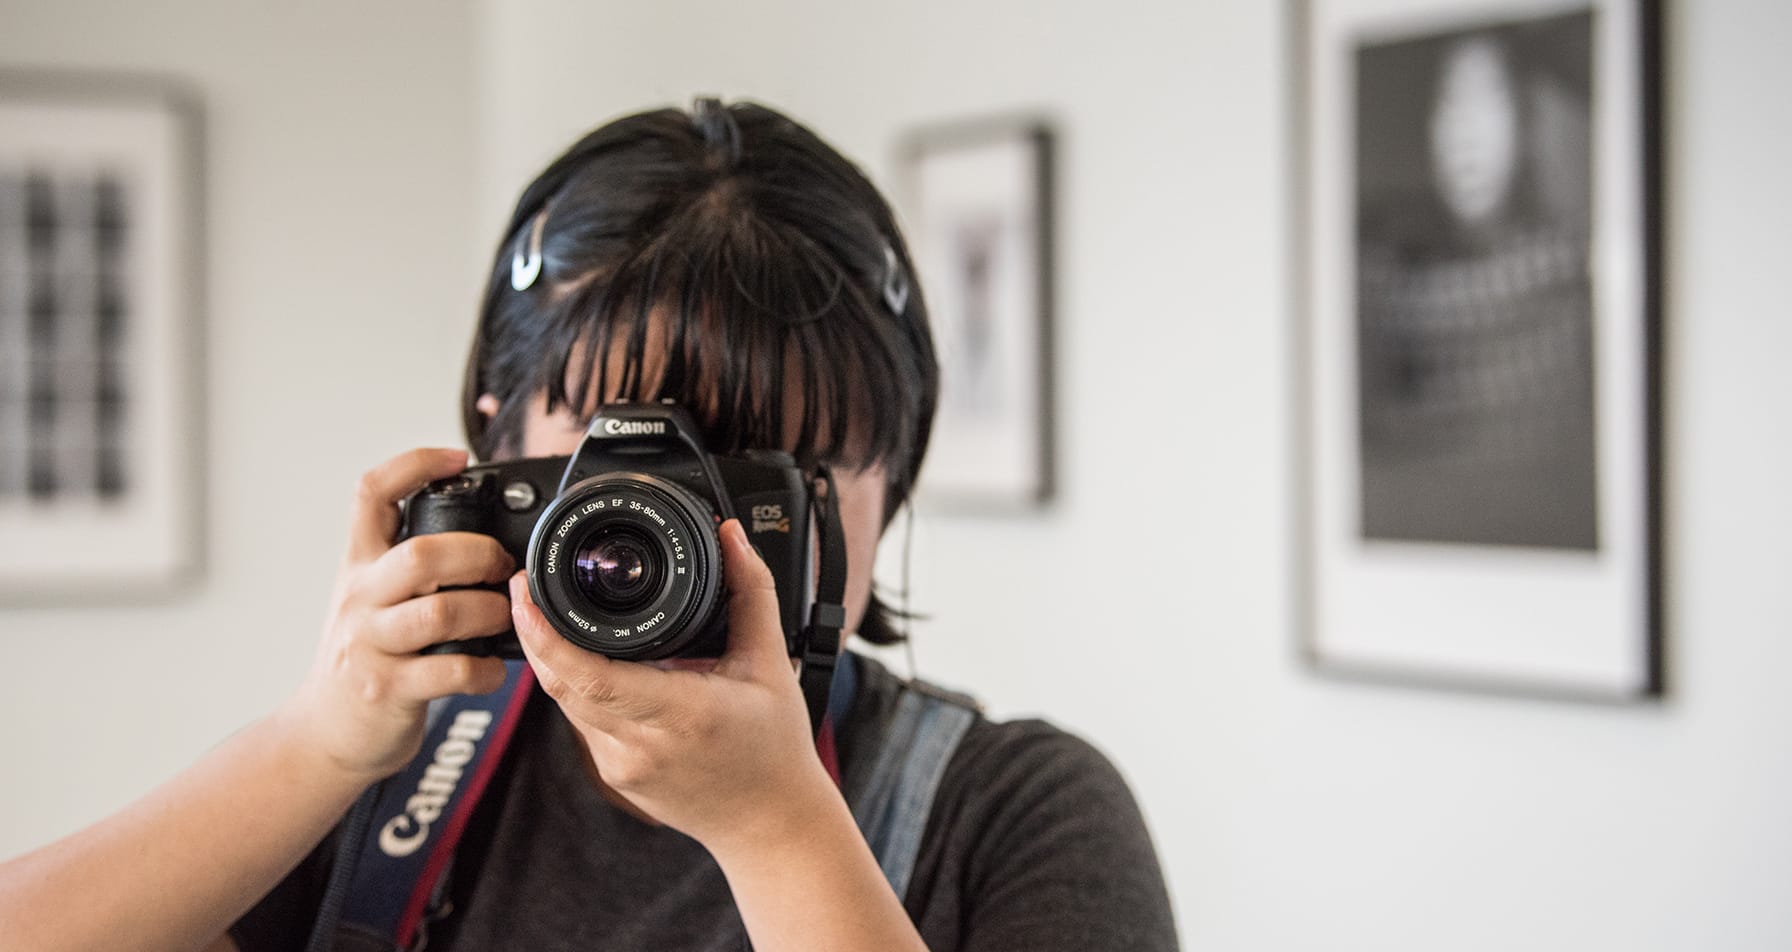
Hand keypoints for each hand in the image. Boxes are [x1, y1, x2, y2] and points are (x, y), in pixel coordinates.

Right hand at [279, 448, 514, 782]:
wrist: (324, 734)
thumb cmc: (364, 660)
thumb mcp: (369, 599)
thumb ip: (406, 564)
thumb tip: (475, 530)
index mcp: (359, 567)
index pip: (370, 495)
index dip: (413, 464)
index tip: (458, 458)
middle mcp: (360, 599)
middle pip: (421, 555)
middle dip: (477, 554)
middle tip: (499, 565)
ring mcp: (371, 646)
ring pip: (442, 613)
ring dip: (489, 613)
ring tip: (501, 618)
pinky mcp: (388, 690)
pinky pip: (452, 671)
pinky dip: (485, 670)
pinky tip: (490, 670)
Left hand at [512, 519, 836, 856]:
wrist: (770, 824)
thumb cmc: (776, 749)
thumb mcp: (771, 663)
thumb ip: (750, 591)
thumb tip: (733, 535)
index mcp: (681, 713)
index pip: (591, 676)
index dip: (546, 635)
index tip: (527, 593)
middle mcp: (641, 745)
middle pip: (560, 685)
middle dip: (532, 633)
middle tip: (523, 585)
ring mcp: (621, 766)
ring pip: (565, 703)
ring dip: (550, 658)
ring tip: (544, 611)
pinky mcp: (614, 776)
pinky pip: (581, 722)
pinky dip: (576, 686)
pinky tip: (580, 658)